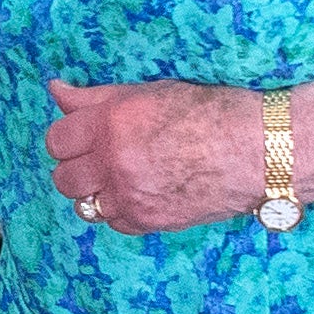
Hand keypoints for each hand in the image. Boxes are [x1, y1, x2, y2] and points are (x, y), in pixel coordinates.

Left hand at [46, 79, 269, 236]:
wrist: (257, 149)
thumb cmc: (211, 112)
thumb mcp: (150, 92)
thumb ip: (96, 96)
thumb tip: (56, 90)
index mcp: (111, 124)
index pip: (56, 141)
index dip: (68, 140)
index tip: (81, 139)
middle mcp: (114, 162)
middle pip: (64, 179)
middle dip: (77, 169)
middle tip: (99, 160)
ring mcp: (131, 196)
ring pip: (85, 206)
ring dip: (97, 193)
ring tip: (122, 178)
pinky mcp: (149, 221)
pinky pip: (115, 223)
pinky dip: (122, 211)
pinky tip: (143, 193)